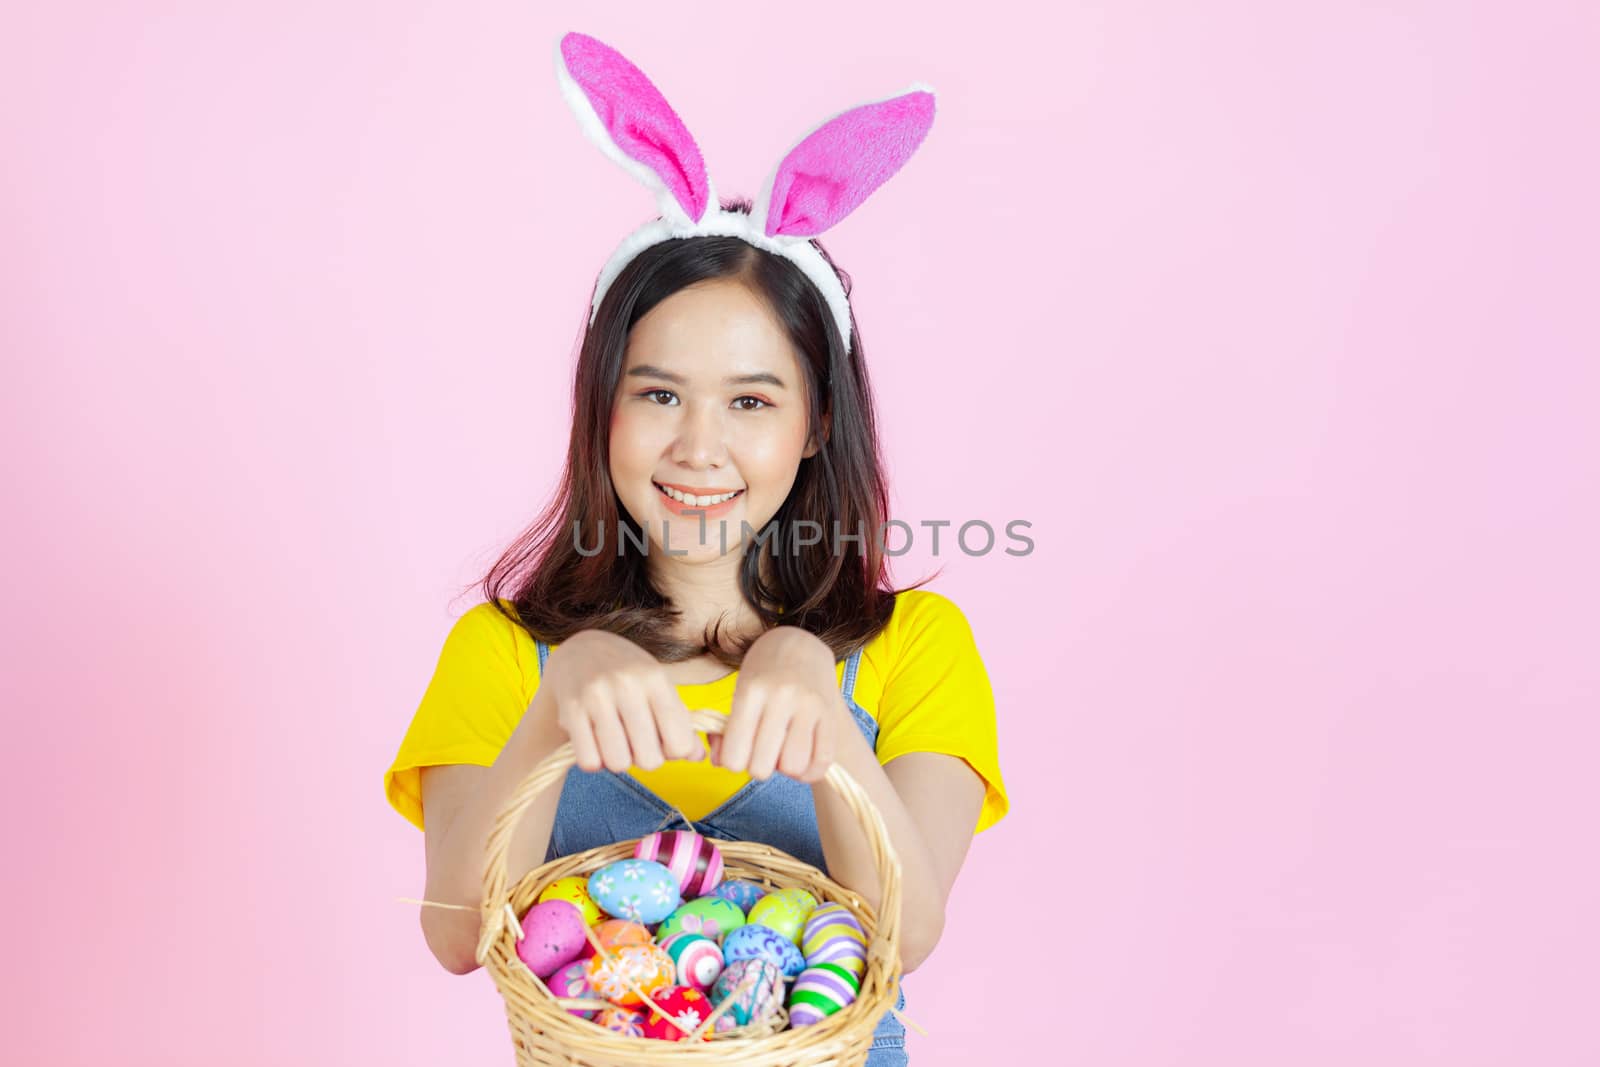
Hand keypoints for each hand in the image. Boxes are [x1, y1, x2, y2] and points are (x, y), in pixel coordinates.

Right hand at [539, 630, 705, 772]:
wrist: (579, 650)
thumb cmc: (627, 675)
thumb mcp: (658, 688)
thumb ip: (680, 722)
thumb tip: (698, 757)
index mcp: (655, 679)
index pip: (679, 741)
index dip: (675, 752)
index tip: (664, 741)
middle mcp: (627, 684)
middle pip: (650, 759)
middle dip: (645, 759)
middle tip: (636, 742)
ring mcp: (596, 696)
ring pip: (618, 762)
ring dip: (618, 761)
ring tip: (615, 742)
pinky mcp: (570, 709)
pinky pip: (589, 761)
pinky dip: (593, 761)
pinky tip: (594, 744)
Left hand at [712, 628, 848, 783]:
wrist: (801, 645)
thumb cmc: (763, 675)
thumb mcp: (738, 694)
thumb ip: (723, 731)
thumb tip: (718, 762)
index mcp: (750, 692)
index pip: (734, 756)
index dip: (733, 763)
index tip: (739, 752)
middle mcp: (780, 697)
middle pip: (761, 767)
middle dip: (758, 768)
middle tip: (761, 752)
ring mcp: (809, 705)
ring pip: (793, 766)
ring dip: (784, 769)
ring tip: (782, 753)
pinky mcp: (830, 713)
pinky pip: (822, 761)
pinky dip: (809, 771)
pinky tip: (801, 760)